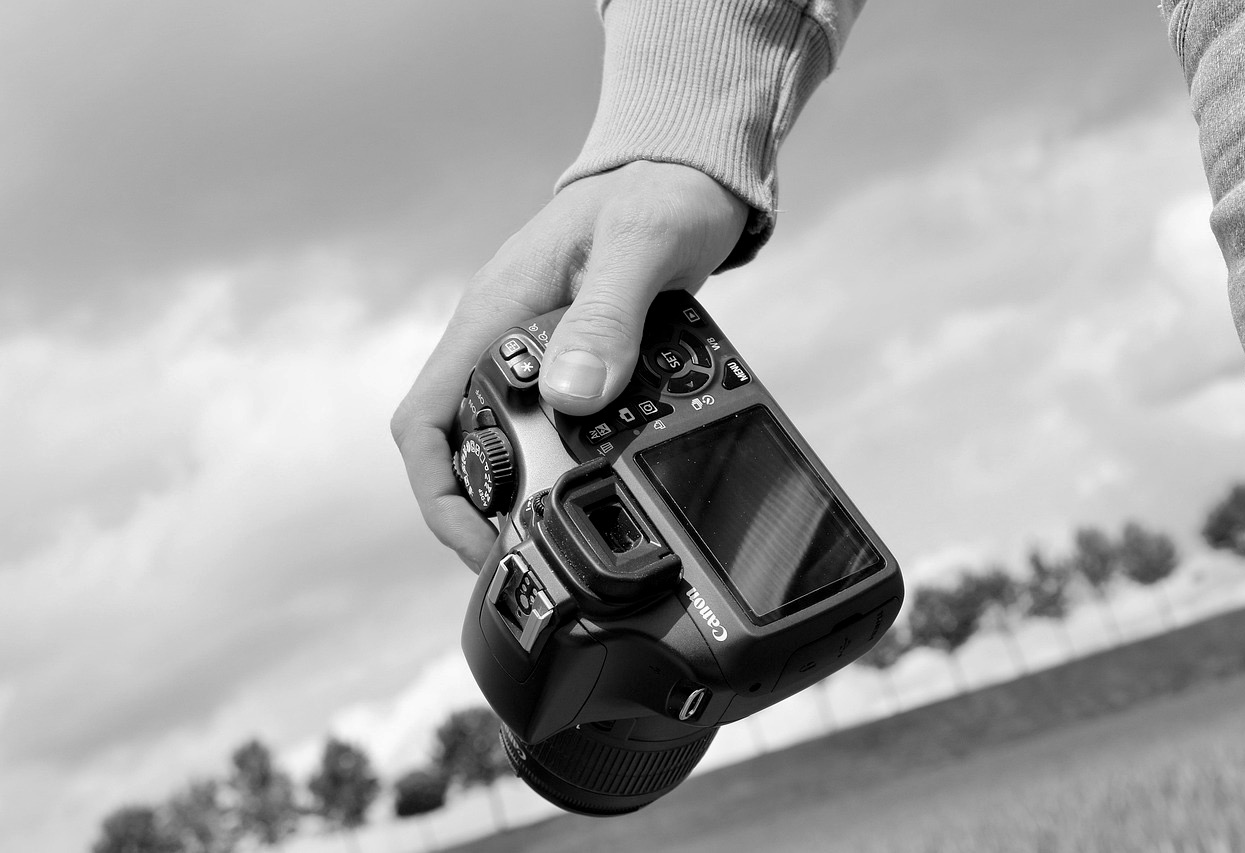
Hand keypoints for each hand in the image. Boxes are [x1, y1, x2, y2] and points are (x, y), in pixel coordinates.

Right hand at [391, 161, 748, 570]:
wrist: (686, 174)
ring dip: (515, 491)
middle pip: (453, 443)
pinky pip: (544, 422)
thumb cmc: (661, 194)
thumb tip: (570, 395)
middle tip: (524, 559)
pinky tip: (596, 485)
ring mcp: (531, 349)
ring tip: (556, 538)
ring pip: (498, 438)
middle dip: (475, 510)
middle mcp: (500, 336)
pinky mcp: (568, 357)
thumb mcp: (641, 246)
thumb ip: (607, 315)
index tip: (476, 538)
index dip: (436, 489)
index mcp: (494, 313)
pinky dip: (557, 462)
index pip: (424, 415)